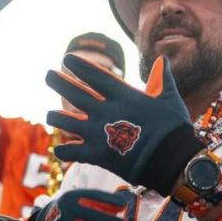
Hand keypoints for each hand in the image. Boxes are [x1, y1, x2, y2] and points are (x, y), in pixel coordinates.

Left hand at [46, 55, 203, 194]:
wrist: (172, 161)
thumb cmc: (173, 129)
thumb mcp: (169, 98)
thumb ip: (161, 78)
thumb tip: (162, 60)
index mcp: (123, 96)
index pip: (96, 76)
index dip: (80, 66)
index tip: (67, 59)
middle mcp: (106, 111)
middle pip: (75, 94)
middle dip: (59, 82)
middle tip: (47, 75)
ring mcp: (98, 133)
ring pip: (66, 121)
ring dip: (56, 117)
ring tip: (50, 115)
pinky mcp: (95, 154)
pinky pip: (70, 151)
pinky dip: (64, 150)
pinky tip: (60, 149)